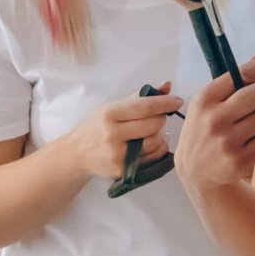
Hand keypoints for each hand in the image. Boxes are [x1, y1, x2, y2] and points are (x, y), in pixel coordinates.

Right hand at [58, 83, 183, 180]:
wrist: (76, 154)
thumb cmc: (97, 127)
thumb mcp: (112, 107)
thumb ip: (140, 97)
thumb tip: (167, 86)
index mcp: (110, 113)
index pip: (145, 106)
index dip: (165, 103)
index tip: (177, 101)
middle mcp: (113, 134)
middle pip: (153, 124)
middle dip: (161, 118)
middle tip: (159, 116)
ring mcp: (118, 154)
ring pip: (155, 142)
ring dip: (160, 134)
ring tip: (152, 131)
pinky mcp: (123, 169)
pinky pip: (152, 157)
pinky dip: (158, 148)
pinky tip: (152, 143)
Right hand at [175, 50, 254, 190]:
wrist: (195, 171)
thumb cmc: (206, 128)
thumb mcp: (208, 102)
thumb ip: (232, 81)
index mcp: (205, 98)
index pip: (243, 73)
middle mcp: (215, 118)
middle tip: (254, 102)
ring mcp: (228, 141)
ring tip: (247, 126)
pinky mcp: (240, 160)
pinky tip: (248, 142)